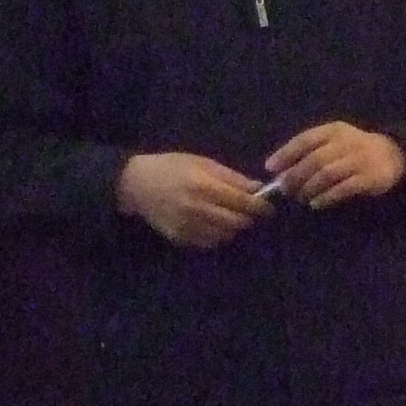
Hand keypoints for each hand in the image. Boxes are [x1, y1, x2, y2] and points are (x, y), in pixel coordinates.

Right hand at [115, 152, 266, 248]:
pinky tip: (215, 224)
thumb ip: (230, 177)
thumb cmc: (171, 167)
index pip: (242, 202)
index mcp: (203, 185)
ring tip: (233, 217)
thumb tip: (257, 188)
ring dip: (235, 228)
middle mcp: (197, 208)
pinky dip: (219, 235)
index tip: (269, 208)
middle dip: (249, 218)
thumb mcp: (201, 163)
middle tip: (252, 212)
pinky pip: (210, 242)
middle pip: (237, 221)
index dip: (260, 206)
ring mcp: (188, 226)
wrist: (136, 185)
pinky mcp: (181, 238)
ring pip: (225, 235)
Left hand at [262, 122, 405, 211]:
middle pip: (314, 159)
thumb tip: (279, 170)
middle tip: (285, 190)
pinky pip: (344, 188)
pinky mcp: (369, 177)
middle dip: (295, 176)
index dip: (285, 153)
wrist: (392, 154)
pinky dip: (327, 197)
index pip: (305, 140)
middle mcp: (346, 142)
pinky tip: (316, 204)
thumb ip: (310, 151)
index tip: (270, 168)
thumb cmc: (353, 149)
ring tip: (300, 198)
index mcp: (333, 131)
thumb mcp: (334, 140)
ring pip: (327, 174)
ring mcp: (359, 160)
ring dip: (309, 188)